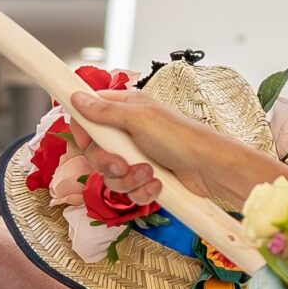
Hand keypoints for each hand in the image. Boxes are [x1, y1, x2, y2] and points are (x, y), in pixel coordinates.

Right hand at [66, 88, 287, 214]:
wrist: (210, 170)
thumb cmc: (182, 137)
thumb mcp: (140, 119)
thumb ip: (104, 110)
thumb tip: (77, 97)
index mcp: (125, 109)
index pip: (89, 116)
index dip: (84, 130)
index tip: (89, 140)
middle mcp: (127, 133)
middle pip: (95, 151)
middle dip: (107, 163)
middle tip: (123, 163)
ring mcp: (136, 157)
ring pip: (109, 175)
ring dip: (127, 180)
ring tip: (149, 174)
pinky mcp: (144, 178)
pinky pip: (126, 190)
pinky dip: (140, 190)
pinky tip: (156, 184)